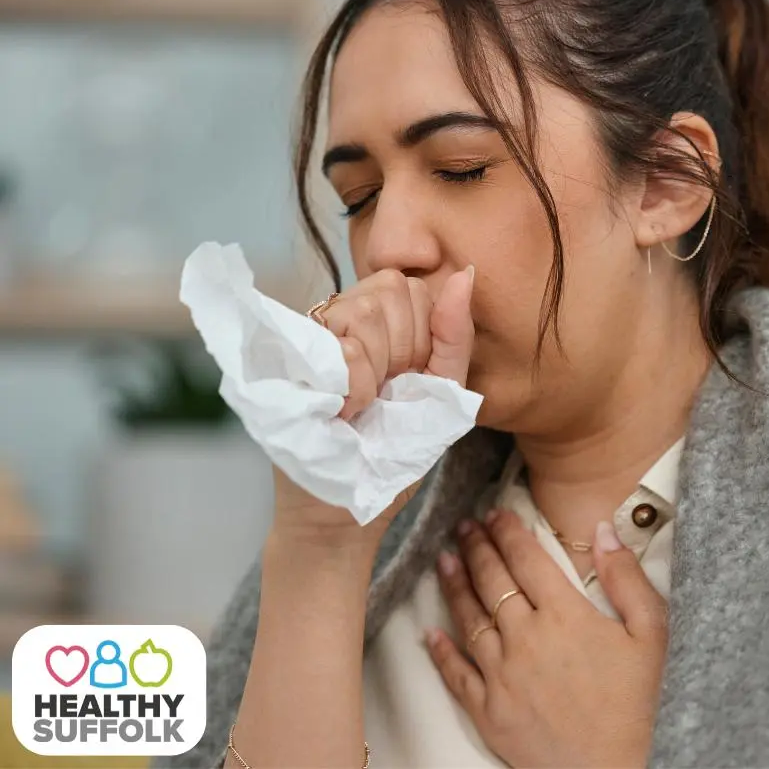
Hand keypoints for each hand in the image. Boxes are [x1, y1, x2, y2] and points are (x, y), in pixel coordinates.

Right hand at [272, 266, 475, 544]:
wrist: (342, 512)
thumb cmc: (390, 457)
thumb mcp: (439, 394)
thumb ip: (453, 336)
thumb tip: (464, 275)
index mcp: (376, 324)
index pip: (410, 284)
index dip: (420, 334)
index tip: (406, 380)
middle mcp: (336, 318)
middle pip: (389, 288)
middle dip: (402, 349)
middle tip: (382, 394)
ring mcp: (308, 335)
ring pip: (363, 312)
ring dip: (376, 370)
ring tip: (360, 405)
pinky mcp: (287, 359)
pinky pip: (340, 345)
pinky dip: (355, 386)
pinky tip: (344, 412)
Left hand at [426, 511, 667, 767]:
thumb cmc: (643, 706)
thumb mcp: (652, 635)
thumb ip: (626, 578)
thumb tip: (602, 530)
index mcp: (564, 615)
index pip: (526, 558)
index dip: (507, 531)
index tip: (495, 513)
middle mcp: (525, 638)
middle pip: (491, 580)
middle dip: (476, 547)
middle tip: (464, 526)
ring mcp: (502, 675)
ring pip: (468, 619)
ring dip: (454, 585)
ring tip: (444, 560)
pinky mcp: (489, 712)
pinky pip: (456, 675)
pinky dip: (440, 651)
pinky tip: (429, 633)